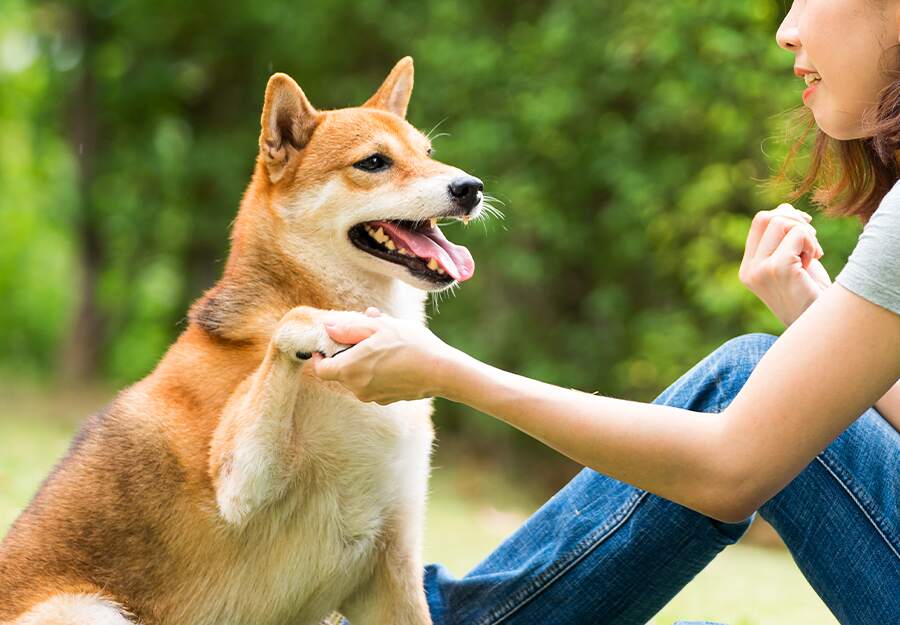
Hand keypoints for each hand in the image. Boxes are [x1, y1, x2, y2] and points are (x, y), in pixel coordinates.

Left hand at [310, 307, 456, 403]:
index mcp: (350, 369)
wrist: (441, 371)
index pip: (321, 369)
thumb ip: (350, 328)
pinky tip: (395, 360)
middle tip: (364, 337)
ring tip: (384, 345)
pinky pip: (372, 385)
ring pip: (357, 378)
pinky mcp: (386, 400)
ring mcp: (372, 396)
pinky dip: (376, 373)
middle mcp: (357, 387)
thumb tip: (328, 327)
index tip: (327, 345)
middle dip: (347, 355)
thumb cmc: (410, 345)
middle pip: (340, 372)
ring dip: (363, 363)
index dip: (320, 357)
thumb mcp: (379, 327)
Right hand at [739, 203, 831, 326]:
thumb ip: (784, 238)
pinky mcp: (778, 270)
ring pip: (781, 222)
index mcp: (748, 268)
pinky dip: (812, 243)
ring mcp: (760, 270)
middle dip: (795, 220)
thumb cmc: (811, 294)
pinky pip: (798, 235)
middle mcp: (749, 269)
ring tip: (812, 254)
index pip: (759, 221)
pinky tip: (814, 261)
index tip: (806, 230)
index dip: (785, 215)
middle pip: (767, 217)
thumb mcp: (792, 262)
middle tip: (811, 240)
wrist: (823, 325)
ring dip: (805, 233)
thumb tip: (784, 208)